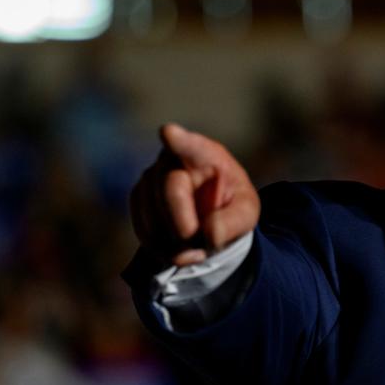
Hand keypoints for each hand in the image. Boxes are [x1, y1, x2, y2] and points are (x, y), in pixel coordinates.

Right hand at [129, 123, 260, 265]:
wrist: (208, 221)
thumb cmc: (230, 207)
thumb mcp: (246, 213)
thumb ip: (234, 222)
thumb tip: (209, 233)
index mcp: (206, 156)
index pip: (192, 146)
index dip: (181, 141)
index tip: (169, 133)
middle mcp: (173, 160)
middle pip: (171, 191)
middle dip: (186, 226)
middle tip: (206, 244)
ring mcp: (150, 178)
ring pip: (154, 218)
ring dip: (179, 244)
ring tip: (198, 244)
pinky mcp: (138, 199)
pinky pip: (145, 233)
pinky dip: (165, 251)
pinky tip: (181, 249)